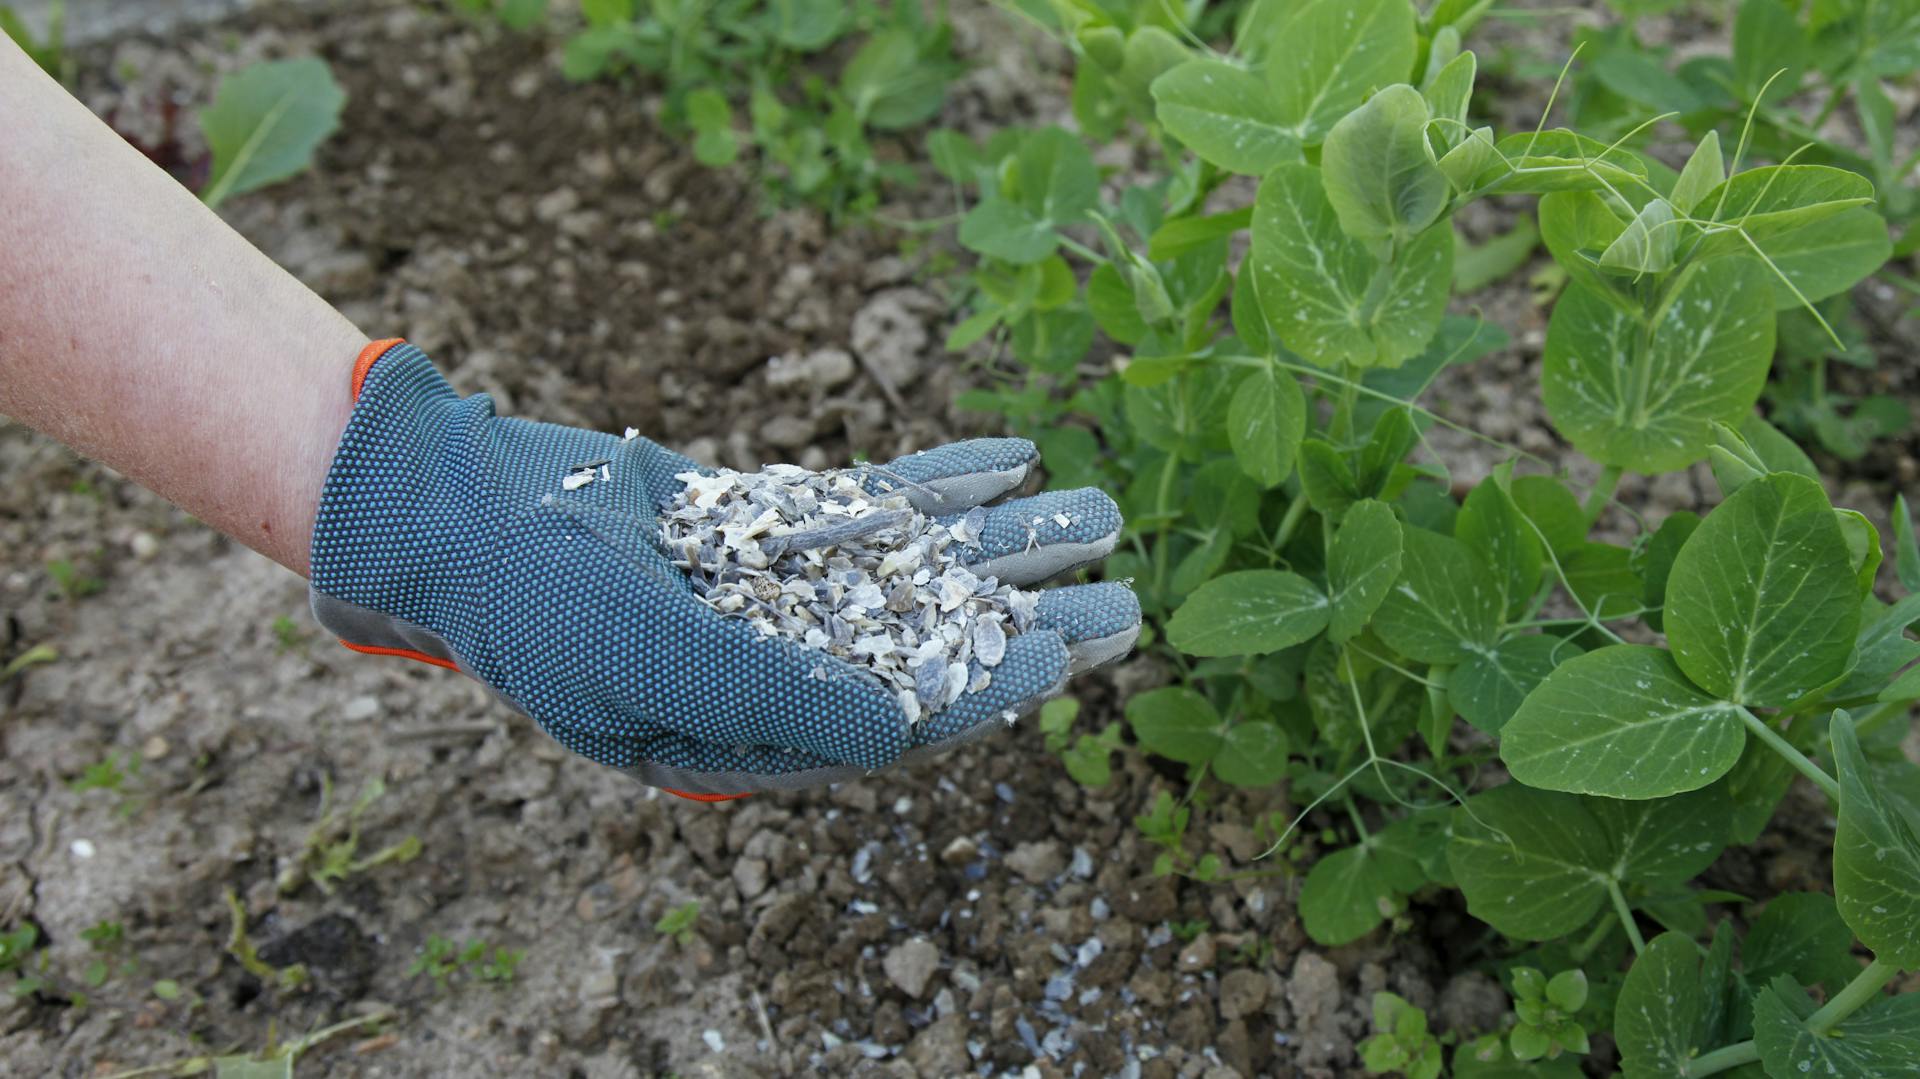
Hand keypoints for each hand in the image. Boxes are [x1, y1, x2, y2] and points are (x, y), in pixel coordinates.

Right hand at [309, 341, 1139, 796]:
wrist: (466, 513)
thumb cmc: (539, 606)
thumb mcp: (648, 662)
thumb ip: (775, 694)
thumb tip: (903, 727)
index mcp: (764, 726)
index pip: (902, 719)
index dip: (985, 691)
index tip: (1061, 659)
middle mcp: (791, 660)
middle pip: (937, 641)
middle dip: (1029, 621)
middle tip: (1123, 601)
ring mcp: (788, 584)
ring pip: (924, 563)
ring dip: (1010, 541)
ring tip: (1099, 513)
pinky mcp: (775, 518)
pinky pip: (878, 500)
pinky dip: (943, 480)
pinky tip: (1013, 456)